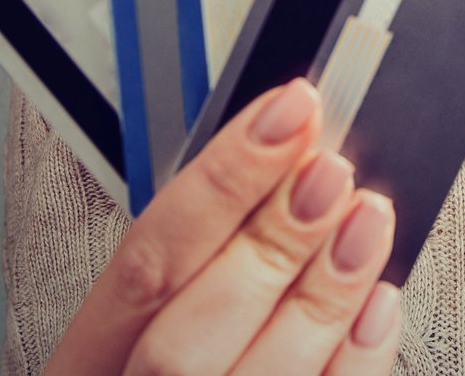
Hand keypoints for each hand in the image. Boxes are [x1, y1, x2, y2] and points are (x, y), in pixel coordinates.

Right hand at [45, 78, 402, 375]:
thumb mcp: (142, 330)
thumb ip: (199, 267)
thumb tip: (288, 170)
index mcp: (84, 370)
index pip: (144, 262)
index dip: (220, 180)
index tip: (287, 113)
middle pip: (186, 335)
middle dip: (267, 244)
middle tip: (328, 170)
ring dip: (322, 295)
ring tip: (368, 221)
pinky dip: (354, 365)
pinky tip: (380, 305)